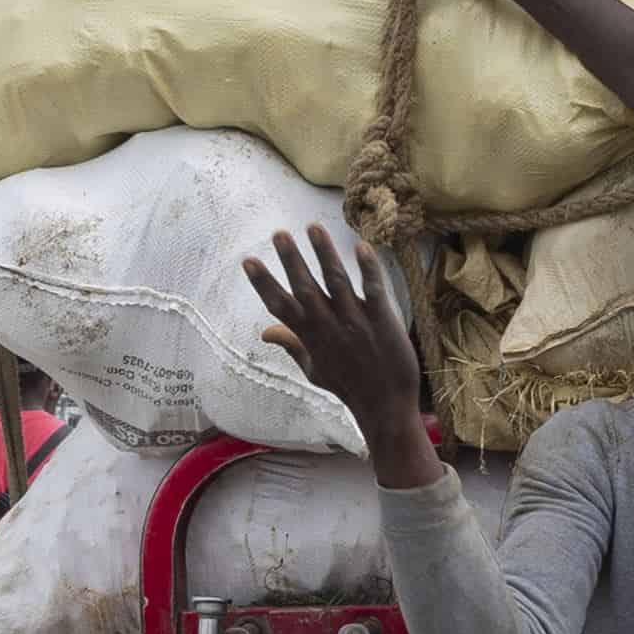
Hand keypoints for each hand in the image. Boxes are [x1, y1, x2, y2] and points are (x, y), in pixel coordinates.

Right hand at [237, 226, 435, 467]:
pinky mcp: (381, 320)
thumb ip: (291, 345)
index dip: (264, 283)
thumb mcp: (313, 369)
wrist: (385, 406)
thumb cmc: (348, 386)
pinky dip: (368, 269)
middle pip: (305, 288)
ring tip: (313, 227)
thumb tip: (265, 332)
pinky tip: (361, 246)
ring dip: (324, 254)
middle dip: (291, 260)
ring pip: (336, 282)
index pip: (281, 306)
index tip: (249, 261)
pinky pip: (373, 290)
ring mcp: (355, 321)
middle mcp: (329, 326)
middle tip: (279, 234)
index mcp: (310, 337)